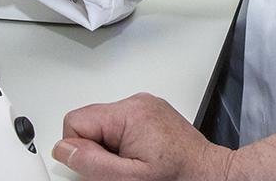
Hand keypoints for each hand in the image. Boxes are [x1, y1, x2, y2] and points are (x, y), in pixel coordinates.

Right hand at [54, 94, 235, 180]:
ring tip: (135, 167)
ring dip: (111, 151)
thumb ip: (92, 163)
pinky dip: (125, 146)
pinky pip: (121, 128)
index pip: (75, 121)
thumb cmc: (179, 178)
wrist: (212, 177)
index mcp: (128, 112)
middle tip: (121, 172)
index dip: (80, 151)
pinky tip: (143, 160)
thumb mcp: (130, 179)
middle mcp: (136, 102)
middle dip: (97, 152)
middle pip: (90, 124)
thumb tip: (63, 148)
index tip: (99, 170)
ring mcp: (145, 107)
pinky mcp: (152, 114)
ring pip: (104, 128)